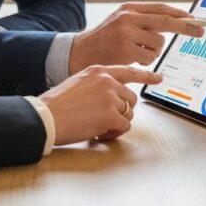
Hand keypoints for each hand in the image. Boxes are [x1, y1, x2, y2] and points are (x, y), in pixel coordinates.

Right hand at [39, 65, 162, 143]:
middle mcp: (107, 81)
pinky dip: (114, 133)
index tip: (158, 77)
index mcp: (98, 71)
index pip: (128, 71)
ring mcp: (110, 97)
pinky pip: (124, 127)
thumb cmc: (57, 104)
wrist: (46, 116)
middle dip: (121, 112)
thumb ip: (97, 85)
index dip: (145, 75)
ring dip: (116, 124)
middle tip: (105, 120)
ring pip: (128, 114)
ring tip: (97, 127)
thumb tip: (111, 99)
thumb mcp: (78, 83)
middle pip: (131, 98)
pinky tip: (98, 134)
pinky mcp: (111, 115)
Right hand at [68, 2, 202, 73]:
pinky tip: (132, 59)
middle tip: (201, 32)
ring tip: (138, 53)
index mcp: (129, 9)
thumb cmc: (105, 39)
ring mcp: (126, 33)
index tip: (196, 19)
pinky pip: (149, 57)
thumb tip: (175, 22)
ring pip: (159, 43)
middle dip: (187, 27)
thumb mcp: (121, 22)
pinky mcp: (125, 50)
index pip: (161, 8)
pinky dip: (145, 61)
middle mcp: (128, 18)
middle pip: (166, 21)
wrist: (81, 52)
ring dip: (154, 52)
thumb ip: (144, 21)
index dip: (180, 14)